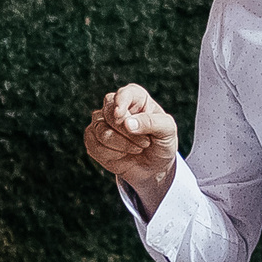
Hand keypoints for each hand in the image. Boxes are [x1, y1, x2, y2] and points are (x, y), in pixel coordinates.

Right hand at [85, 84, 180, 212]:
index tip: (120, 114)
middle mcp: (115, 106)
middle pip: (109, 113)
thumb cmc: (161, 143)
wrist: (154, 167)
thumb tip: (128, 123)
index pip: (124, 93)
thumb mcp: (167, 131)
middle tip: (145, 143)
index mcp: (135, 98)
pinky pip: (94, 146)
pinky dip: (112, 155)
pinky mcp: (93, 139)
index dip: (121, 101)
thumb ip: (152, 122)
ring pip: (101, 131)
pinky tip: (123, 155)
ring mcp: (101, 122)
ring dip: (122, 145)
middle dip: (127, 133)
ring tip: (138, 149)